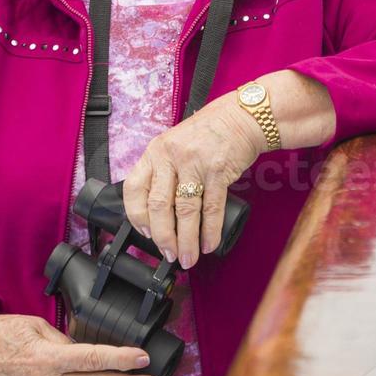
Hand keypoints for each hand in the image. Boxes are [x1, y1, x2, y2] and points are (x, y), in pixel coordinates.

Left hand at [122, 100, 263, 270]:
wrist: (241, 117)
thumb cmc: (208, 133)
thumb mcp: (175, 146)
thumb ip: (163, 172)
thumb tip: (158, 214)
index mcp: (155, 152)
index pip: (133, 188)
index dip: (136, 216)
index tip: (145, 234)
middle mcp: (170, 156)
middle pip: (158, 205)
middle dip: (163, 237)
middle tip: (168, 254)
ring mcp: (194, 163)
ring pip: (184, 211)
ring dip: (186, 240)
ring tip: (188, 257)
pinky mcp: (218, 170)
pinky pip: (211, 207)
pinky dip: (210, 231)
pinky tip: (209, 244)